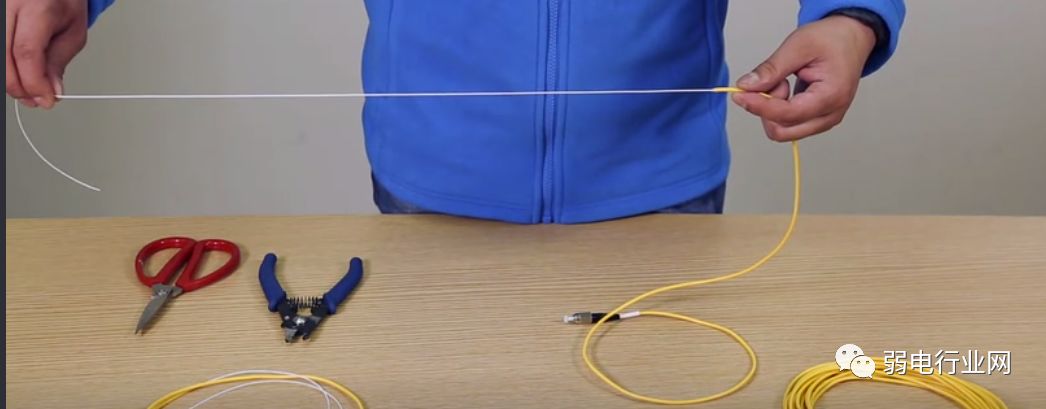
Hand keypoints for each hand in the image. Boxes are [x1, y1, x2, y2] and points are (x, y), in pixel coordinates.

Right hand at [6, 0, 87, 108]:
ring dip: (11, 81)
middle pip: (5, 59)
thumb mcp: (73, 32)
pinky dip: (7, 69)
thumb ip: (59, 61)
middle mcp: (9, 7)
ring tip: (30, 88)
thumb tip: (51, 91)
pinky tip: (18, 74)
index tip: (47, 100)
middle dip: (21, 87)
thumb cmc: (62, 3)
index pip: (27, 52)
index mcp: (37, 7)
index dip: (34, 82)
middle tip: (37, 99)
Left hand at [731, 15, 876, 141]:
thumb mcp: (798, 45)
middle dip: (766, 109)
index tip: (740, 95)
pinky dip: (777, 109)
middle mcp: (830, 115)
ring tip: (782, 81)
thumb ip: (772, 69)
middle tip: (769, 82)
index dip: (759, 106)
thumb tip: (746, 86)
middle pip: (782, 130)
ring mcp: (824, 120)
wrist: (850, 38)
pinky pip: (788, 124)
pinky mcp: (817, 120)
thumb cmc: (831, 39)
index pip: (787, 114)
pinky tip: (785, 88)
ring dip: (772, 109)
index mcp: (831, 96)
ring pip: (783, 130)